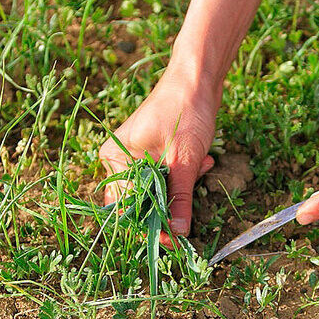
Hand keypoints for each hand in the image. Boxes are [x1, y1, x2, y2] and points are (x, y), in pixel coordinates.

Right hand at [100, 69, 219, 238]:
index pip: (126, 207)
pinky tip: (202, 160)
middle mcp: (118, 159)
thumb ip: (180, 198)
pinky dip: (185, 174)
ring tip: (201, 164)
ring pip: (158, 190)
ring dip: (183, 186)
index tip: (175, 239)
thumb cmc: (185, 112)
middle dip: (173, 200)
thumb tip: (178, 233)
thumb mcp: (184, 160)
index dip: (150, 225)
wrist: (198, 78)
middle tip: (194, 183)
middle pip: (143, 201)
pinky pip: (167, 177)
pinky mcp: (152, 154)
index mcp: (115, 158)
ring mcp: (135, 156)